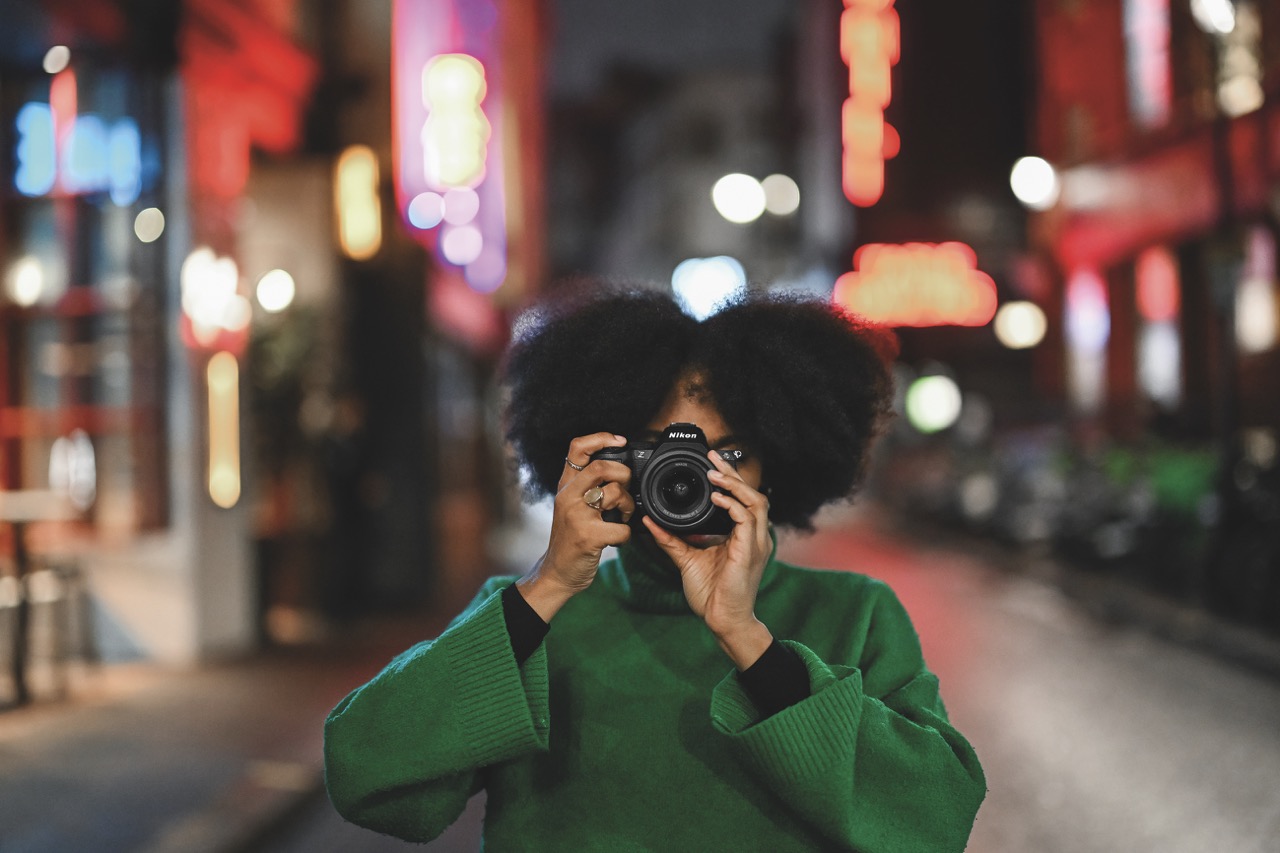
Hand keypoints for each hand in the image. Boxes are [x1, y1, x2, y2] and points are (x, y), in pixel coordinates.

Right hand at [518, 433, 633, 621]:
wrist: (557, 572)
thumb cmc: (570, 538)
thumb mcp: (571, 506)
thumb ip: (586, 486)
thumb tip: (619, 469)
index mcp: (565, 486)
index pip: (577, 448)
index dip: (601, 438)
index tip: (620, 441)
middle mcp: (568, 497)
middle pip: (602, 467)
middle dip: (624, 475)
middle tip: (625, 489)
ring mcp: (577, 516)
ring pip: (614, 493)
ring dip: (628, 506)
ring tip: (623, 515)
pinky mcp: (588, 537)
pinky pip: (622, 528)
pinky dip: (627, 534)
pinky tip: (618, 538)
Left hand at [642, 451, 773, 667]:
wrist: (722, 620)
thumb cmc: (711, 594)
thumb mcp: (686, 559)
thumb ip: (671, 538)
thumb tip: (651, 522)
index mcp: (743, 537)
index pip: (743, 500)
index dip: (730, 481)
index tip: (711, 465)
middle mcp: (754, 537)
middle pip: (753, 493)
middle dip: (733, 474)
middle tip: (713, 458)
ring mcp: (756, 543)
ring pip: (756, 500)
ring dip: (735, 484)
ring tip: (714, 473)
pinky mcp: (750, 550)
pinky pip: (747, 518)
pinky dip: (732, 504)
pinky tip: (717, 498)